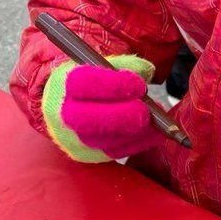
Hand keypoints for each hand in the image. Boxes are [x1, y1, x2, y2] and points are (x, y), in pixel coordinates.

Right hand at [42, 54, 160, 162]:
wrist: (65, 106)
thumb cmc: (90, 83)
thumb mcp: (102, 65)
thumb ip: (124, 64)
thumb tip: (146, 71)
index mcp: (64, 84)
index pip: (85, 85)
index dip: (115, 85)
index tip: (139, 85)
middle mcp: (64, 114)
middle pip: (89, 120)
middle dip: (123, 115)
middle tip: (147, 109)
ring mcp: (73, 139)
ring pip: (104, 141)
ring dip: (136, 131)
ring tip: (156, 118)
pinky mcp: (87, 155)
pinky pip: (116, 152)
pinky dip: (139, 143)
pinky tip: (155, 132)